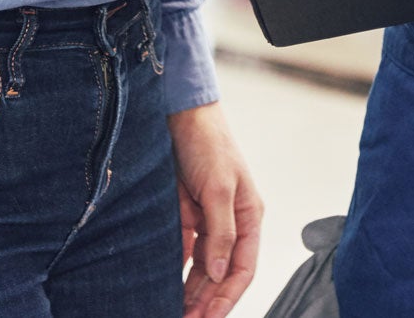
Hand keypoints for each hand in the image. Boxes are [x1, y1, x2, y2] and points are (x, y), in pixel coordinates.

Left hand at [169, 103, 263, 317]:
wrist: (181, 115)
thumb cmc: (209, 145)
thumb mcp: (218, 188)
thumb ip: (222, 233)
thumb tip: (222, 273)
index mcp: (249, 216)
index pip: (242, 268)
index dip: (227, 298)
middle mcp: (231, 223)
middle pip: (221, 274)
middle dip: (206, 300)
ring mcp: (207, 220)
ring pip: (201, 267)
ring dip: (191, 291)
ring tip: (174, 313)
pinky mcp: (186, 215)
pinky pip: (182, 252)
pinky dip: (176, 271)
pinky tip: (164, 288)